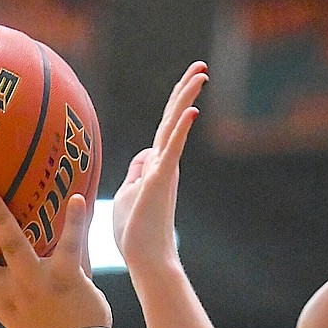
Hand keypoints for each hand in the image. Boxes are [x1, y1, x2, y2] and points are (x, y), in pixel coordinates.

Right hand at [0, 190, 109, 327]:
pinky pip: (70, 246)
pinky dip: (75, 222)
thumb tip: (3, 256)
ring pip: (14, 250)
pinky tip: (78, 199)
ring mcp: (35, 285)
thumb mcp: (19, 312)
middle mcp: (9, 293)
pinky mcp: (65, 279)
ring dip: (1, 222)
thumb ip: (8, 287)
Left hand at [113, 62, 207, 272]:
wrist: (145, 259)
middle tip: (201, 68)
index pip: (164, 129)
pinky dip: (181, 130)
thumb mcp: (127, 195)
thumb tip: (144, 155)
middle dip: (186, 91)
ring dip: (186, 98)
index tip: (187, 84)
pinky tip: (192, 110)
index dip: (173, 107)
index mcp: (154, 166)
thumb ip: (135, 172)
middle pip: (173, 119)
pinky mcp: (161, 181)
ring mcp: (164, 171)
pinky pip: (172, 150)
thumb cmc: (134, 233)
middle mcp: (163, 164)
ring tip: (201, 75)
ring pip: (175, 126)